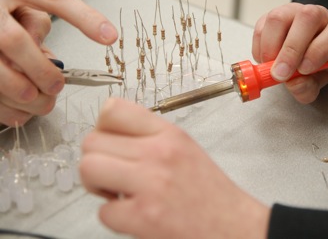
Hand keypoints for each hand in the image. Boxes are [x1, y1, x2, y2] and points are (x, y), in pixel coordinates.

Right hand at [0, 0, 117, 125]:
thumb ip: (37, 24)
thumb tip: (51, 62)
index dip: (85, 18)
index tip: (110, 37)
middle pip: (14, 41)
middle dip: (40, 71)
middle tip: (56, 86)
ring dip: (20, 91)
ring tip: (39, 100)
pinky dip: (5, 106)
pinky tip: (20, 109)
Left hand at [81, 98, 269, 238]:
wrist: (232, 225)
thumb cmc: (209, 192)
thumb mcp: (185, 148)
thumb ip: (151, 136)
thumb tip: (110, 135)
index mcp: (169, 134)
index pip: (113, 109)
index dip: (101, 127)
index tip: (109, 142)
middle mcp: (159, 153)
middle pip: (92, 141)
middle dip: (95, 160)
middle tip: (112, 174)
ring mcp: (150, 184)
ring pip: (88, 169)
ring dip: (96, 185)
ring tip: (116, 192)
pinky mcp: (143, 217)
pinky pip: (102, 211)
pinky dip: (114, 216)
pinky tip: (133, 214)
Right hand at [252, 3, 327, 103]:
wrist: (300, 55)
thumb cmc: (314, 64)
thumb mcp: (317, 81)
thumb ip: (308, 87)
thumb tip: (293, 83)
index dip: (322, 49)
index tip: (305, 69)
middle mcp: (317, 15)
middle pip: (308, 18)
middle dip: (291, 49)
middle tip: (282, 74)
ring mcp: (293, 11)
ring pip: (279, 18)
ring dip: (271, 47)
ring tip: (271, 67)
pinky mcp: (272, 15)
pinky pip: (262, 26)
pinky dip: (259, 48)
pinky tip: (266, 60)